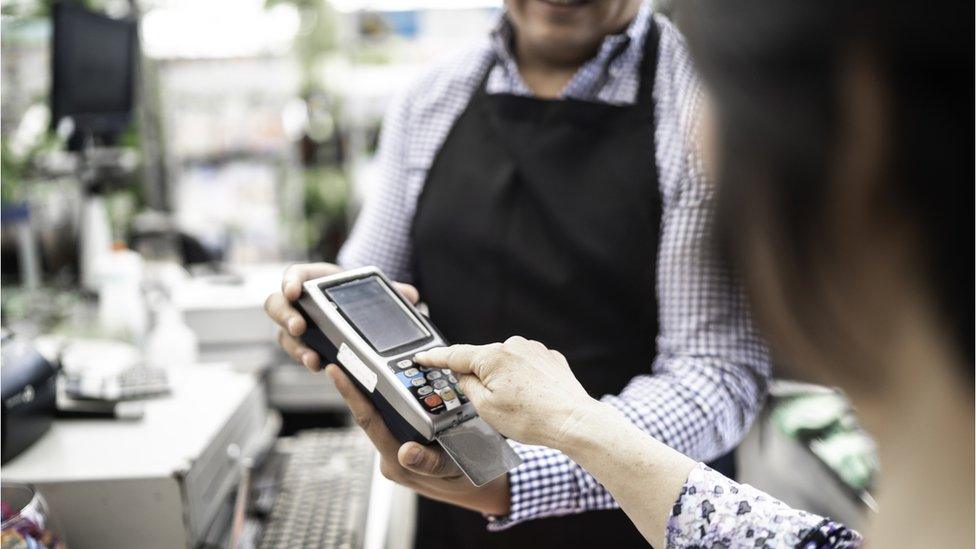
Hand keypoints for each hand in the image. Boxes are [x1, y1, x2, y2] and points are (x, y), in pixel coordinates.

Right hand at [263, 263, 418, 371]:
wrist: (357, 314)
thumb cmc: (359, 297)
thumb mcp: (375, 292)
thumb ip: (391, 292)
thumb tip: (411, 295)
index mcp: (313, 280)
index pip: (294, 274)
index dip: (290, 281)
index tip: (293, 290)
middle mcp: (299, 302)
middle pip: (276, 305)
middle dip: (285, 316)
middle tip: (299, 327)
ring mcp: (298, 324)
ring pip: (283, 334)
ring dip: (295, 346)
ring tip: (311, 357)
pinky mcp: (303, 343)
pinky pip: (297, 350)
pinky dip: (305, 357)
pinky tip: (317, 364)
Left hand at [325, 364, 510, 515]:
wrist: (475, 490)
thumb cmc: (465, 478)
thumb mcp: (454, 468)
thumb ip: (428, 463)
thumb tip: (405, 451)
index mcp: (396, 461)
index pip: (368, 421)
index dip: (350, 394)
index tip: (335, 371)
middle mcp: (390, 456)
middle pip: (371, 414)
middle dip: (359, 385)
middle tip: (349, 355)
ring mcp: (395, 452)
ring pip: (383, 415)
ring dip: (379, 391)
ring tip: (370, 363)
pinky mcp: (402, 446)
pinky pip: (395, 419)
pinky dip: (396, 401)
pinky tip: (396, 384)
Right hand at [414, 336, 598, 449]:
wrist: (572, 421)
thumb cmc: (531, 418)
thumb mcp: (485, 408)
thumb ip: (467, 386)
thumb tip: (463, 375)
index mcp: (492, 356)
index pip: (455, 355)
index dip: (435, 357)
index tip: (421, 356)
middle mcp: (513, 345)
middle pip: (483, 360)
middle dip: (480, 379)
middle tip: (489, 406)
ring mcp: (534, 349)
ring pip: (505, 364)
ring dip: (504, 381)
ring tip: (518, 408)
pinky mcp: (549, 358)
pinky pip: (525, 366)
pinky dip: (523, 381)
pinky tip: (531, 400)